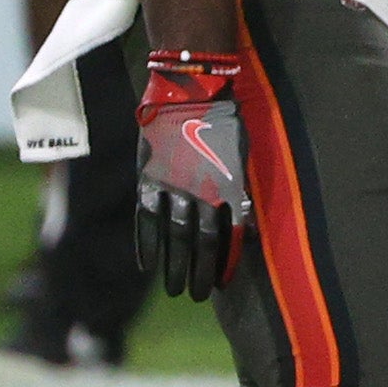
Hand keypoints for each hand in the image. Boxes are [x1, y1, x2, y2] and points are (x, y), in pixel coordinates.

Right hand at [133, 51, 252, 300]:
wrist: (190, 89)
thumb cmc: (224, 122)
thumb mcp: (241, 155)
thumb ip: (238, 190)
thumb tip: (240, 222)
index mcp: (228, 186)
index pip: (229, 235)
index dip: (226, 262)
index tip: (222, 283)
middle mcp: (200, 191)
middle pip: (200, 243)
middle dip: (200, 274)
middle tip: (199, 297)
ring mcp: (171, 186)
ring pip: (173, 237)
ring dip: (174, 268)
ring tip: (176, 290)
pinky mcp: (148, 179)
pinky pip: (146, 220)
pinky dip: (147, 245)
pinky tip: (147, 265)